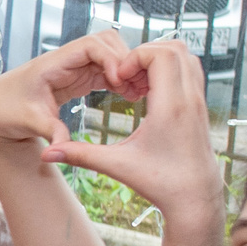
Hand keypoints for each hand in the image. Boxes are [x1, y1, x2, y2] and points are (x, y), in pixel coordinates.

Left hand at [0, 30, 145, 164]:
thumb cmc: (7, 112)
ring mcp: (74, 67)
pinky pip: (106, 70)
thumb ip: (49, 131)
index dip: (110, 57)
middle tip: (136, 87)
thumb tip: (62, 148)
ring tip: (137, 93)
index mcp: (53, 63)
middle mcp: (66, 60)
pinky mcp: (79, 77)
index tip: (120, 80)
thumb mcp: (28, 122)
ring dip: (125, 70)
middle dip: (124, 60)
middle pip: (106, 43)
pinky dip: (120, 79)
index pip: (90, 45)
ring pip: (110, 55)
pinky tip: (129, 96)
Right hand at [38, 39, 225, 233]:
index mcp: (170, 106)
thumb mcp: (116, 166)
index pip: (160, 55)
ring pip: (186, 55)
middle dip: (144, 53)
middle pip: (174, 47)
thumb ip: (80, 155)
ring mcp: (199, 100)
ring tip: (135, 81)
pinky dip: (169, 70)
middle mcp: (189, 97)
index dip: (134, 57)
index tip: (118, 77)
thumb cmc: (160, 183)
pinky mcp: (200, 105)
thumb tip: (46, 154)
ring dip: (158, 59)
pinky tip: (149, 92)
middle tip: (124, 76)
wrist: (195, 198)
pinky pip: (189, 70)